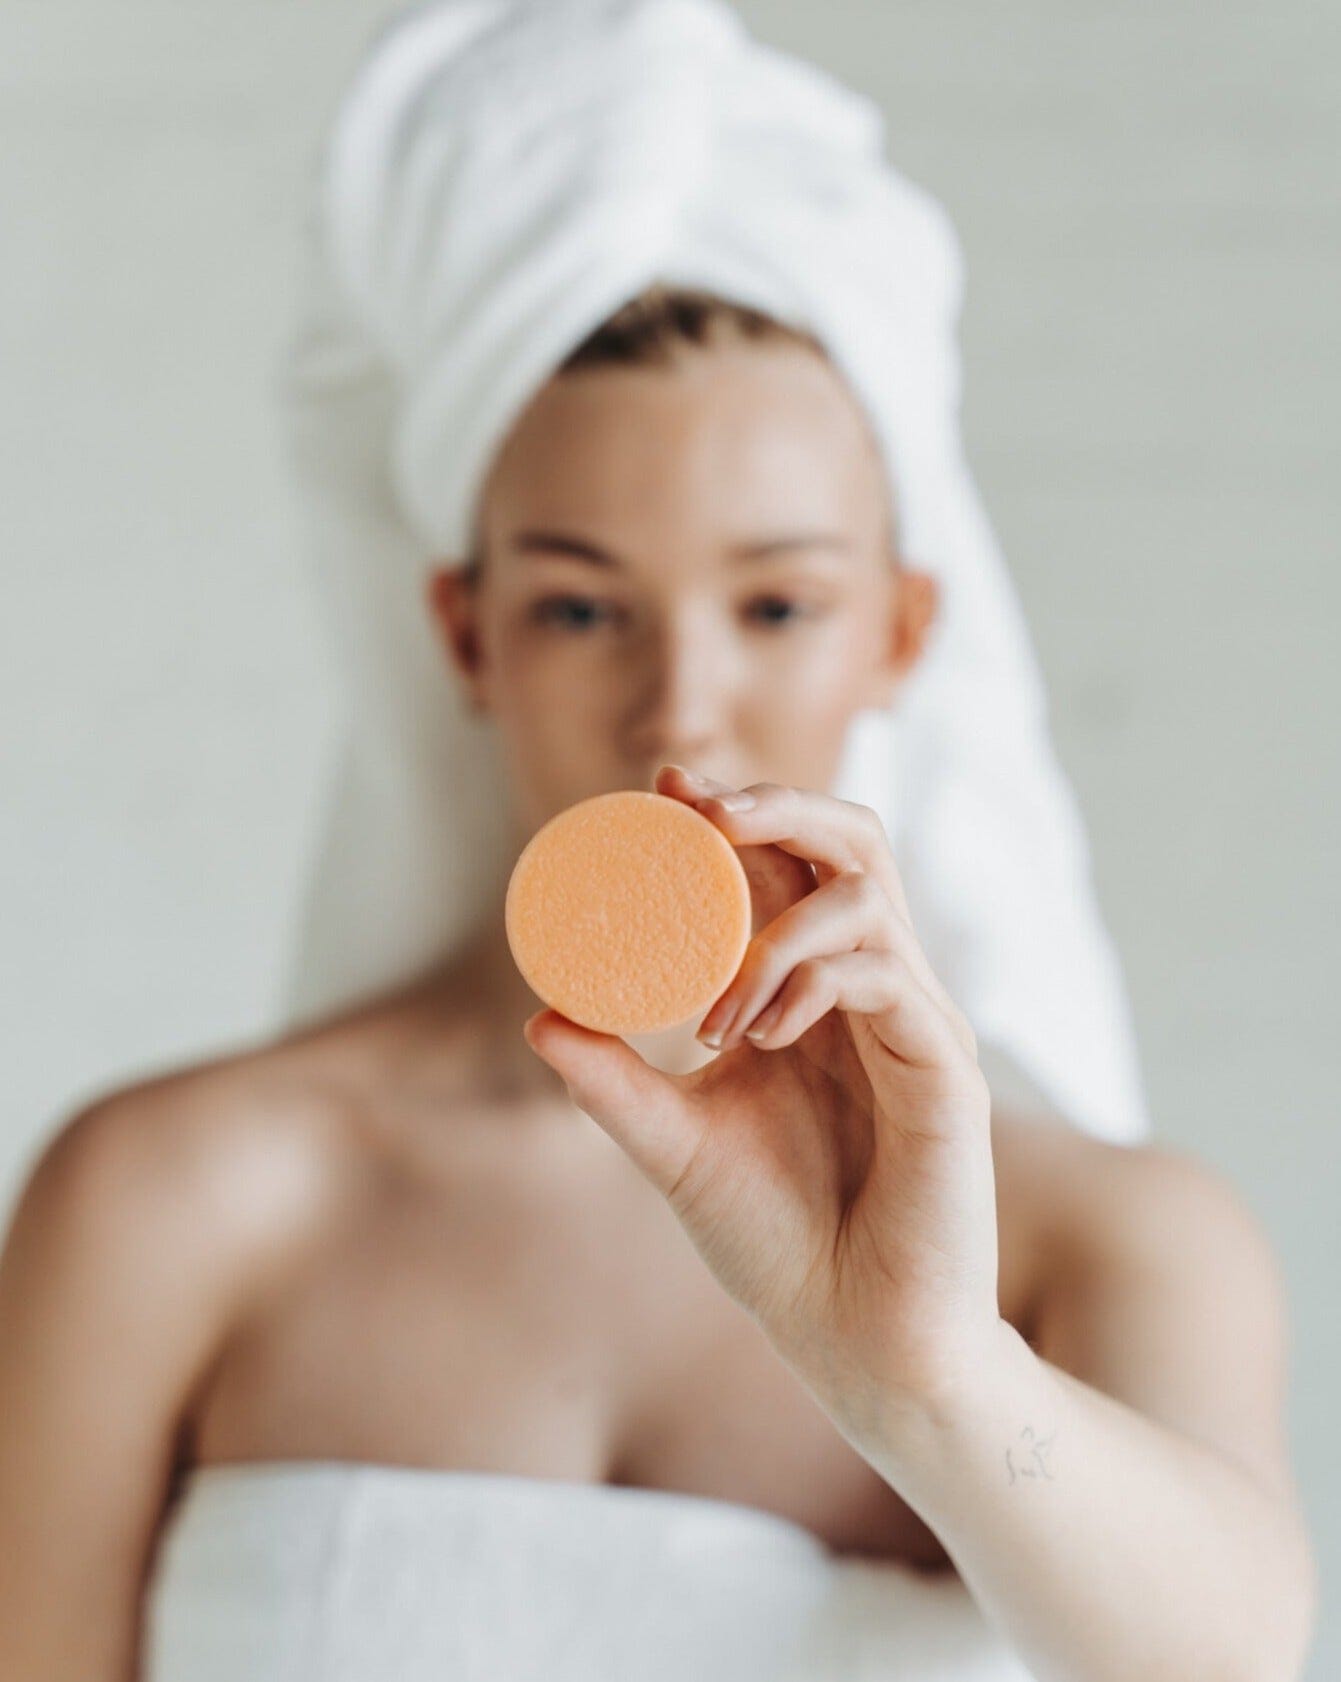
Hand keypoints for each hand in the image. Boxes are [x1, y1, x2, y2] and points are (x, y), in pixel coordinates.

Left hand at [522, 764, 1002, 1424]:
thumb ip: (615, 1084)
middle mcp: (874, 991)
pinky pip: (888, 978)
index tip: (664, 784)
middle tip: (700, 805)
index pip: (789, 868)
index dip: (735, 812)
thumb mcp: (677, 1146)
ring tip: (714, 1008)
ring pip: (869, 896)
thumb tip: (540, 1017)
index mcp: (816, 995)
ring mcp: (917, 1023)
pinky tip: (760, 1032)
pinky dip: (814, 980)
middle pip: (851, 844)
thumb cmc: (780, 1243)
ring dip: (775, 924)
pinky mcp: (948, 1069)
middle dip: (777, 803)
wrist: (858, 1344)